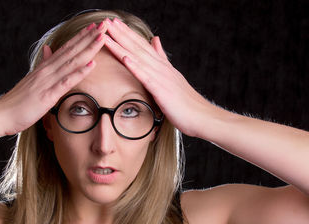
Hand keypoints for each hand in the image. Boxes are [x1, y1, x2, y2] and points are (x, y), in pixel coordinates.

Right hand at [0, 22, 107, 135]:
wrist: (1, 115)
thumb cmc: (17, 101)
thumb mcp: (32, 80)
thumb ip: (43, 65)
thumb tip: (49, 50)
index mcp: (45, 68)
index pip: (66, 48)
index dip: (81, 37)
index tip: (94, 27)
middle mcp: (47, 70)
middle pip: (72, 50)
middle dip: (89, 37)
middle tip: (105, 24)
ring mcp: (47, 81)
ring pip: (71, 62)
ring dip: (88, 49)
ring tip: (102, 38)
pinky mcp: (47, 95)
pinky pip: (66, 82)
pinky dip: (79, 73)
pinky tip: (91, 65)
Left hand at [104, 18, 217, 136]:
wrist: (203, 116)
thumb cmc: (187, 102)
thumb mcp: (172, 76)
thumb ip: (162, 58)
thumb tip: (156, 40)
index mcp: (162, 66)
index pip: (142, 45)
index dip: (128, 33)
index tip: (115, 22)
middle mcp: (161, 68)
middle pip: (138, 47)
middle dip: (121, 33)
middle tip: (107, 20)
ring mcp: (162, 78)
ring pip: (138, 58)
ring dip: (122, 45)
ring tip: (109, 34)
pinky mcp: (162, 91)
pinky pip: (146, 77)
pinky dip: (135, 67)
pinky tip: (125, 58)